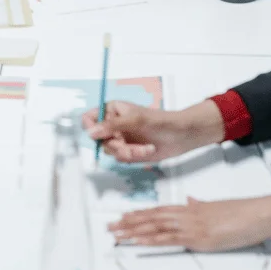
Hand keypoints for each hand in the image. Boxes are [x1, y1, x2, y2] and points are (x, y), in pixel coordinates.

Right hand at [80, 100, 225, 163]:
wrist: (181, 135)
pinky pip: (121, 159)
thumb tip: (91, 133)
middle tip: (130, 146)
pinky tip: (147, 151)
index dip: (91, 128)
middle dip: (116, 146)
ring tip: (145, 149)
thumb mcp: (135, 120)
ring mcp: (120, 139)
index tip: (101, 136)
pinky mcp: (128, 151)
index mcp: (112, 110)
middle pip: (99, 140)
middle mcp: (113, 125)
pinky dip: (134, 157)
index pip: (89, 118)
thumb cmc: (160, 121)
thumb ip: (112, 126)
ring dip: (128, 152)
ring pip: (111, 152)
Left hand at [108, 196, 270, 251]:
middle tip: (110, 227)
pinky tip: (137, 242)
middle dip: (129, 222)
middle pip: (151, 218)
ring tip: (116, 234)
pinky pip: (168, 239)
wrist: (259, 213)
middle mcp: (186, 215)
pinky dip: (150, 240)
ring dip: (133, 231)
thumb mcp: (217, 207)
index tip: (124, 216)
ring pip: (155, 227)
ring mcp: (191, 225)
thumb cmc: (243, 212)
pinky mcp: (198, 237)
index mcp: (191, 208)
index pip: (159, 211)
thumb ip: (201, 206)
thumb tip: (192, 201)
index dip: (140, 214)